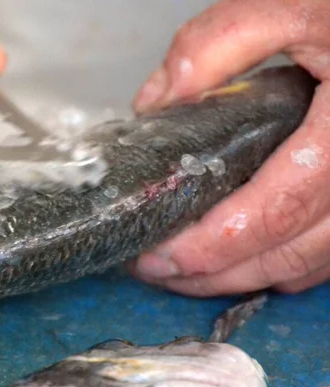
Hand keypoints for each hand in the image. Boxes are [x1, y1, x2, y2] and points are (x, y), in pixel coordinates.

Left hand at [128, 0, 329, 295]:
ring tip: (187, 273)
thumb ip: (222, 43)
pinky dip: (281, 264)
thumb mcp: (294, 8)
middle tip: (159, 270)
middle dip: (217, 273)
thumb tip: (157, 101)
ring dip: (245, 276)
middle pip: (289, 252)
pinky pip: (327, 255)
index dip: (214, 245)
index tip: (160, 256)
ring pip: (310, 263)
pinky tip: (242, 258)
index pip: (275, 210)